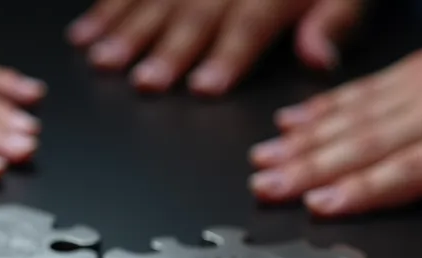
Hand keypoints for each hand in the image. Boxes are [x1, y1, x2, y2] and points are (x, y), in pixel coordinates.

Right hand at [68, 0, 360, 93]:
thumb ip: (336, 20)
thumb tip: (319, 58)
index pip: (249, 23)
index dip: (227, 56)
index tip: (204, 86)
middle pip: (195, 11)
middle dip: (166, 49)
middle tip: (144, 81)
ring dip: (124, 28)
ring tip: (101, 58)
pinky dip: (106, 5)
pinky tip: (85, 28)